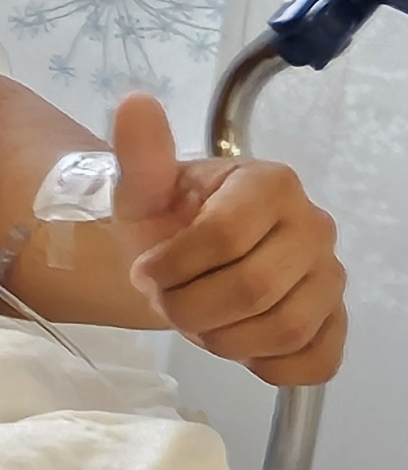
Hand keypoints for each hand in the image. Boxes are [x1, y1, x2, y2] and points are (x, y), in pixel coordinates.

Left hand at [108, 92, 345, 386]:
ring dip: (222, 339)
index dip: (172, 268)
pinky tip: (239, 347)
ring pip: (284, 329)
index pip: (223, 237)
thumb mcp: (141, 190)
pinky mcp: (335, 321)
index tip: (146, 272)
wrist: (182, 260)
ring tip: (198, 321)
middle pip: (253, 288)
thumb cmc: (166, 220)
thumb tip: (135, 103)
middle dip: (191, 308)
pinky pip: (316, 361)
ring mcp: (330, 276)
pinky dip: (268, 366)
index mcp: (270, 184)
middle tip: (168, 302)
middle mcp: (314, 225)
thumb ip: (141, 154)